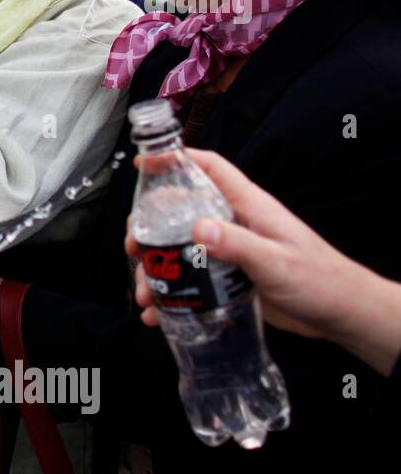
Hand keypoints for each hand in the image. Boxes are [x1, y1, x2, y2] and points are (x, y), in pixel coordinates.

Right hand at [126, 149, 400, 374]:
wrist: (339, 314)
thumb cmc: (318, 280)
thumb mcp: (275, 261)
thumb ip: (238, 244)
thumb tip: (197, 228)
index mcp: (248, 206)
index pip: (209, 169)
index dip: (176, 160)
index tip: (143, 164)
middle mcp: (234, 224)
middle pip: (181, 211)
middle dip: (150, 226)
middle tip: (134, 245)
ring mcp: (229, 251)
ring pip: (179, 250)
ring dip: (156, 269)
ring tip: (145, 292)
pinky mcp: (227, 278)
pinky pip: (191, 280)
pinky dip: (172, 296)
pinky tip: (161, 314)